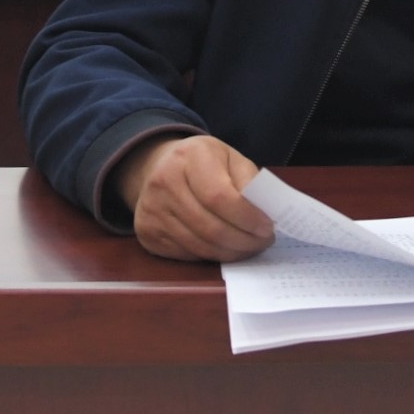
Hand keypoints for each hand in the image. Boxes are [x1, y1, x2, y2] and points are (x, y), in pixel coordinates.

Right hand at [114, 132, 275, 261]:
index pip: (219, 196)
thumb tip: (265, 213)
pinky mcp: (146, 232)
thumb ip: (249, 181)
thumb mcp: (230, 158)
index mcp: (189, 157)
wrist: (159, 166)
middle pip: (210, 227)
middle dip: (244, 241)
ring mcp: (151, 210)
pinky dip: (211, 256)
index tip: (267, 227)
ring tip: (248, 247)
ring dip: (231, 253)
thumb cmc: (203, 163)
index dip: (247, 218)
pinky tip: (224, 248)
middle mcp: (164, 182)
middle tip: (263, 243)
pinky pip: (187, 254)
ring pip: (200, 246)